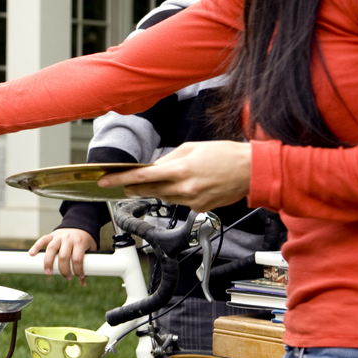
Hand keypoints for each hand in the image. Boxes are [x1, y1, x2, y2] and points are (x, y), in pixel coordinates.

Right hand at [28, 228, 97, 285]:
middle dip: (64, 270)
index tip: (79, 277)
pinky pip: (42, 240)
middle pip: (64, 256)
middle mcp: (68, 239)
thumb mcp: (90, 250)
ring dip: (48, 262)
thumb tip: (83, 283)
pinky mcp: (52, 235)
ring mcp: (59, 236)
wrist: (81, 224)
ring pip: (51, 249)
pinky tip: (31, 254)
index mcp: (79, 242)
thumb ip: (87, 264)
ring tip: (48, 273)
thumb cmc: (85, 240)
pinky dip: (36, 246)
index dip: (78, 271)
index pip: (77, 259)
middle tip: (67, 277)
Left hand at [99, 140, 251, 210]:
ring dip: (156, 190)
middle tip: (123, 184)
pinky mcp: (199, 208)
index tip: (104, 181)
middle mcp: (185, 188)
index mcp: (181, 170)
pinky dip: (175, 194)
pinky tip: (184, 186)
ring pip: (163, 197)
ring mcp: (192, 201)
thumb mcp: (192, 148)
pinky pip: (179, 202)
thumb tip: (152, 167)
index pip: (142, 176)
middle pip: (148, 190)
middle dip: (133, 187)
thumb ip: (168, 159)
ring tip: (160, 180)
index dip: (120, 179)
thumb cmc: (225, 155)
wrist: (252, 171)